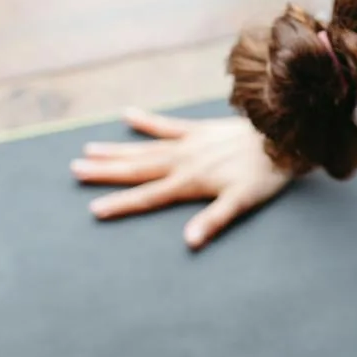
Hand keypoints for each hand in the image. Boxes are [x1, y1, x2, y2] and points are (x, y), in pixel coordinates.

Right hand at [71, 109, 290, 247]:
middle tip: (75, 170)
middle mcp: (182, 161)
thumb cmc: (262, 177)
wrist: (281, 139)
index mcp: (189, 182)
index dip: (121, 204)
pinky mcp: (198, 129)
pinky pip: (167, 125)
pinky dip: (147, 121)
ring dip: (116, 150)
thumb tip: (189, 242)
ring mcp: (188, 143)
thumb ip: (212, 222)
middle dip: (105, 172)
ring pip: (144, 148)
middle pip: (136, 169)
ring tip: (88, 150)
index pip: (148, 197)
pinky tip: (127, 114)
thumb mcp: (240, 204)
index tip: (94, 209)